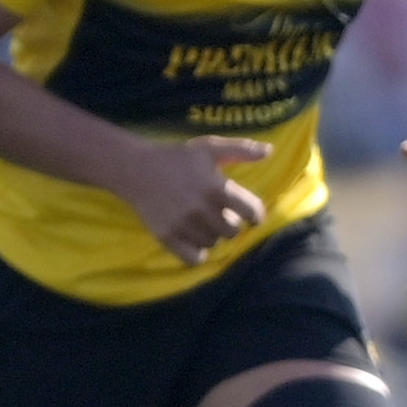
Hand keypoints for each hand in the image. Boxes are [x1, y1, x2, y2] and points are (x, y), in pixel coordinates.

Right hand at [118, 135, 269, 265]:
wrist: (135, 169)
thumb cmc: (177, 157)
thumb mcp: (209, 148)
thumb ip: (241, 150)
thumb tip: (270, 151)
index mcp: (215, 188)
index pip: (251, 212)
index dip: (256, 215)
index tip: (252, 216)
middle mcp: (200, 209)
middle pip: (232, 231)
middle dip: (231, 224)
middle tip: (222, 216)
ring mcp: (182, 225)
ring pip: (213, 243)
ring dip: (213, 236)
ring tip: (205, 224)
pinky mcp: (166, 237)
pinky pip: (193, 258)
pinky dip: (198, 253)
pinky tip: (196, 241)